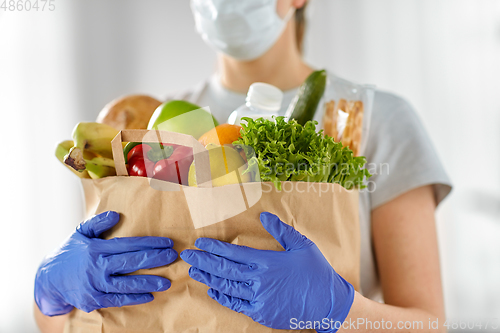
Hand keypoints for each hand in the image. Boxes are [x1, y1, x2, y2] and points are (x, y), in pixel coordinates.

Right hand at [34, 211, 176, 315]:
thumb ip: (98, 223)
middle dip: (155, 260)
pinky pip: (118, 300)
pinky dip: (134, 298)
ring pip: (127, 284)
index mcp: (96, 249)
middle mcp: (97, 267)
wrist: (49, 279)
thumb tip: (116, 214)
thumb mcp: (80, 233)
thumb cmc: (70, 253)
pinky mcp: (94, 300)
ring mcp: (95, 285)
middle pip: (131, 263)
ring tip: (167, 281)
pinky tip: (150, 296)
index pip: (128, 245)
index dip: (149, 243)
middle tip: (173, 257)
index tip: (167, 242)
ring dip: (149, 283)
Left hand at [180, 212, 353, 331]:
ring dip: (208, 278)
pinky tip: (212, 291)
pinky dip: (222, 298)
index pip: (233, 253)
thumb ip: (280, 230)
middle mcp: (259, 280)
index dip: (214, 247)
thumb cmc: (317, 272)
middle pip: (224, 269)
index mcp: (267, 262)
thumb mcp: (302, 245)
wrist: (329, 303)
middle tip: (187, 256)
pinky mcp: (261, 313)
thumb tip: (263, 215)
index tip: (200, 242)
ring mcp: (259, 299)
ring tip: (194, 271)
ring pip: (227, 287)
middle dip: (204, 261)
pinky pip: (236, 305)